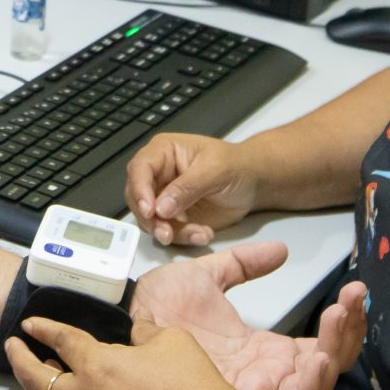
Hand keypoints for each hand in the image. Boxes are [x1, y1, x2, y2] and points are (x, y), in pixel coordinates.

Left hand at [5, 319, 235, 389]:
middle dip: (20, 358)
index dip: (43, 328)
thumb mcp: (170, 340)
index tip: (32, 325)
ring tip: (46, 383)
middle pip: (35, 378)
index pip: (59, 339)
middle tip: (15, 348)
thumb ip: (143, 331)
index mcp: (96, 365)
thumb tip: (137, 331)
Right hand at [124, 133, 264, 244]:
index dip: (139, 190)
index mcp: (163, 152)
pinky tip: (203, 234)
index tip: (149, 210)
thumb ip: (187, 187)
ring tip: (195, 234)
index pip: (140, 169)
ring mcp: (163, 197)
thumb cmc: (235, 166)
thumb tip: (161, 207)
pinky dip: (182, 237)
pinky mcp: (173, 217)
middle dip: (150, 218)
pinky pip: (168, 231)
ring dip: (167, 231)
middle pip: (137, 197)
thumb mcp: (215, 170)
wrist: (252, 183)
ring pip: (150, 219)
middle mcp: (158, 174)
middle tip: (166, 232)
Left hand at [133, 249, 368, 389]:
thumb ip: (243, 264)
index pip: (318, 343)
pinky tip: (316, 358)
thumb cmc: (158, 315)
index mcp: (264, 353)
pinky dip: (308, 383)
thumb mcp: (206, 279)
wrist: (123, 330)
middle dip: (348, 334)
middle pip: (326, 366)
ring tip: (340, 317)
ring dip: (335, 351)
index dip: (342, 320)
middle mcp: (266, 379)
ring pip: (314, 386)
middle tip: (352, 302)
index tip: (353, 290)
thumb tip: (279, 249)